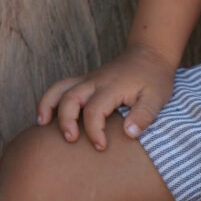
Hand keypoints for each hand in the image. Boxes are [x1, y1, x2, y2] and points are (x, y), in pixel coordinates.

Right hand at [36, 45, 175, 151]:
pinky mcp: (85, 80)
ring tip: (42, 126)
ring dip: (47, 106)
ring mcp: (88, 79)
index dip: (95, 132)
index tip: (101, 147)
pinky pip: (61, 87)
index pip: (94, 111)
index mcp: (112, 86)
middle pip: (70, 98)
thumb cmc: (154, 78)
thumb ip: (144, 115)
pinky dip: (49, 100)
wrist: (150, 54)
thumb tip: (129, 133)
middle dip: (66, 121)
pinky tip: (45, 117)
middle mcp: (95, 81)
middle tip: (71, 140)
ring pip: (59, 89)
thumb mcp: (157, 97)